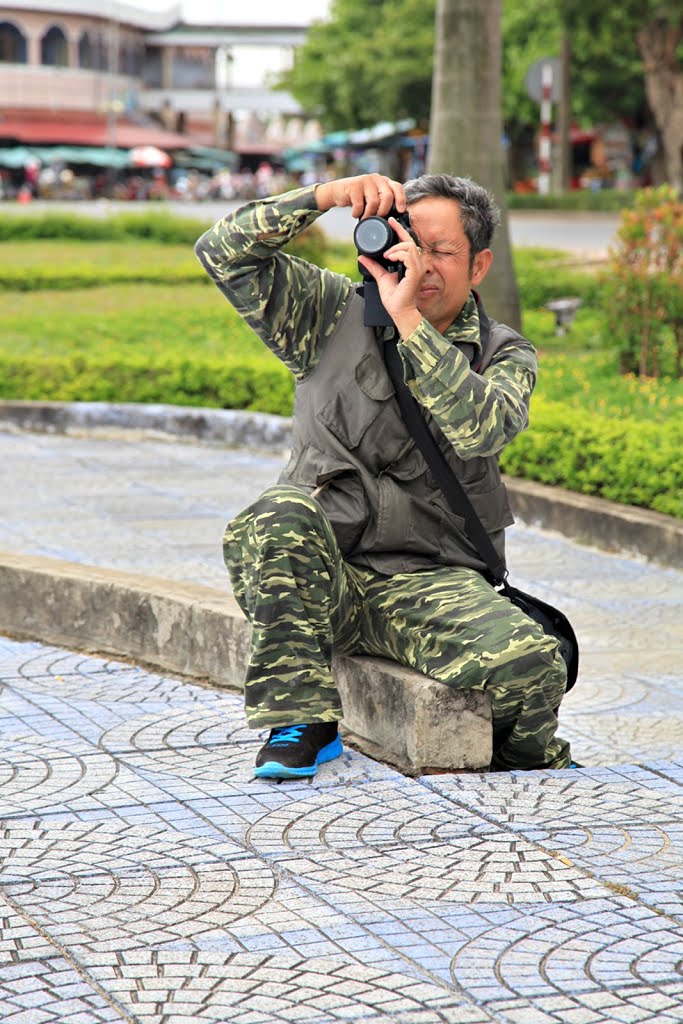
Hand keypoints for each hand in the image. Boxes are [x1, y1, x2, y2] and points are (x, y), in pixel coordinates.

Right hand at [315, 173, 405, 218]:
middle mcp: (377, 178)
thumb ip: (383, 202)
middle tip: (377, 218)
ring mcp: (366, 180)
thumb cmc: (359, 198)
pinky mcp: (354, 185)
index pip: (397, 188)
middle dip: (383, 211)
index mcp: (384, 182)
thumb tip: (395, 219)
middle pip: (387, 197)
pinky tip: (355, 214)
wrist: (339, 191)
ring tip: (364, 218)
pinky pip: (359, 204)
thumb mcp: (373, 198)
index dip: (401, 200)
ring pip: (374, 202)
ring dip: (369, 215)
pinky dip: (357, 213)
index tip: (400, 211)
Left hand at [358, 217, 424, 335]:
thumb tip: (362, 257)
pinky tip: (389, 258)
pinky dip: (398, 254)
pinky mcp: (415, 274)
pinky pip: (409, 256)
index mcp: (411, 264)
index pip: (408, 242)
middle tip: (388, 227)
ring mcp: (418, 269)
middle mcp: (417, 265)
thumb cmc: (395, 298)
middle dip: (398, 232)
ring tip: (386, 255)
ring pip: (409, 247)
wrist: (398, 310)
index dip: (400, 230)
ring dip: (395, 248)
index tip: (391, 221)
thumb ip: (373, 266)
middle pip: (410, 241)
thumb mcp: (381, 277)